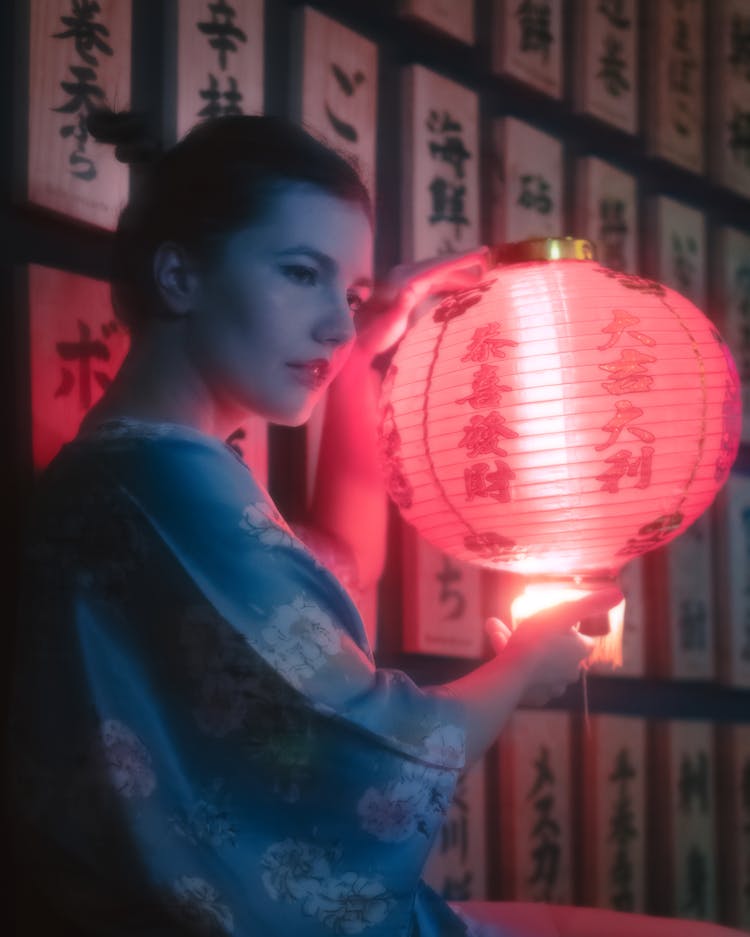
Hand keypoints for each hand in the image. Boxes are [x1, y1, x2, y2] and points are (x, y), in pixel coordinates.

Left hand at [354, 246, 491, 357]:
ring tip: (478, 278)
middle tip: (486, 258)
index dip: (460, 260)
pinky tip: (458, 289)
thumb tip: (411, 290)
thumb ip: (400, 307)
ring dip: (457, 274)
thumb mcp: (388, 324)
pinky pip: (432, 281)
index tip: (481, 254)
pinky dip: (447, 282)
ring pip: (436, 272)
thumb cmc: (374, 337)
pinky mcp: (405, 290)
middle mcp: (404, 277)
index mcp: (405, 282)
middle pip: (439, 265)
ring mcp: (404, 282)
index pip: (438, 267)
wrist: (358, 341)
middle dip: (463, 262)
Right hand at [485, 587, 622, 705]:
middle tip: (522, 627)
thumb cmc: (536, 641)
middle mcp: (571, 672)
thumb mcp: (561, 614)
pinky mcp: (535, 697)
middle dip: (542, 639)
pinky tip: (501, 656)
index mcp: (580, 652)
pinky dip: (517, 668)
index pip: (581, 639)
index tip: (552, 622)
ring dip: (525, 651)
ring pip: (541, 665)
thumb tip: (619, 594)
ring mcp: (553, 687)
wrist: (511, 676)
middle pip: (560, 652)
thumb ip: (588, 604)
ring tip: (500, 634)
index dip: (567, 629)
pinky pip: (528, 679)